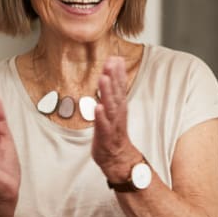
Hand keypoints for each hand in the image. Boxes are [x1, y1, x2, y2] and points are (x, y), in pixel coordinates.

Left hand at [93, 56, 142, 182]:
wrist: (118, 159)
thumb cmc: (113, 133)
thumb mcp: (114, 110)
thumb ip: (112, 91)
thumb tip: (110, 72)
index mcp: (119, 106)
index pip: (119, 86)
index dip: (117, 72)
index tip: (115, 57)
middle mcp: (118, 113)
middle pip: (116, 93)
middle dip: (113, 77)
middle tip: (111, 63)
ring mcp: (113, 125)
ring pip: (110, 107)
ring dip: (107, 93)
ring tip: (103, 79)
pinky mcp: (106, 137)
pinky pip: (104, 126)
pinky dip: (101, 117)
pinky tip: (97, 107)